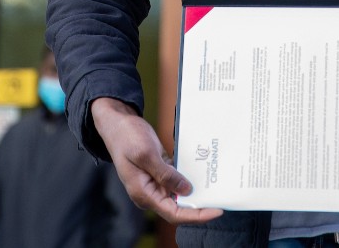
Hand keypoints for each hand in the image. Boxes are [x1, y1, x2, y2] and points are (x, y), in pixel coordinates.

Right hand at [90, 97, 222, 224]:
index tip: (216, 211)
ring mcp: (154, 182)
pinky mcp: (159, 172)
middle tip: (221, 200)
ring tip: (216, 189)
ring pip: (179, 195)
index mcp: (143, 193)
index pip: (174, 213)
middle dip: (199, 206)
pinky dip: (189, 179)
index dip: (196, 215)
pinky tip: (203, 174)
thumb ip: (165, 175)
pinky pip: (177, 180)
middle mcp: (150, 192)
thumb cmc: (126, 137)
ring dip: (196, 193)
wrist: (117, 123)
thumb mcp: (146, 154)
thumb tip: (186, 191)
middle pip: (179, 208)